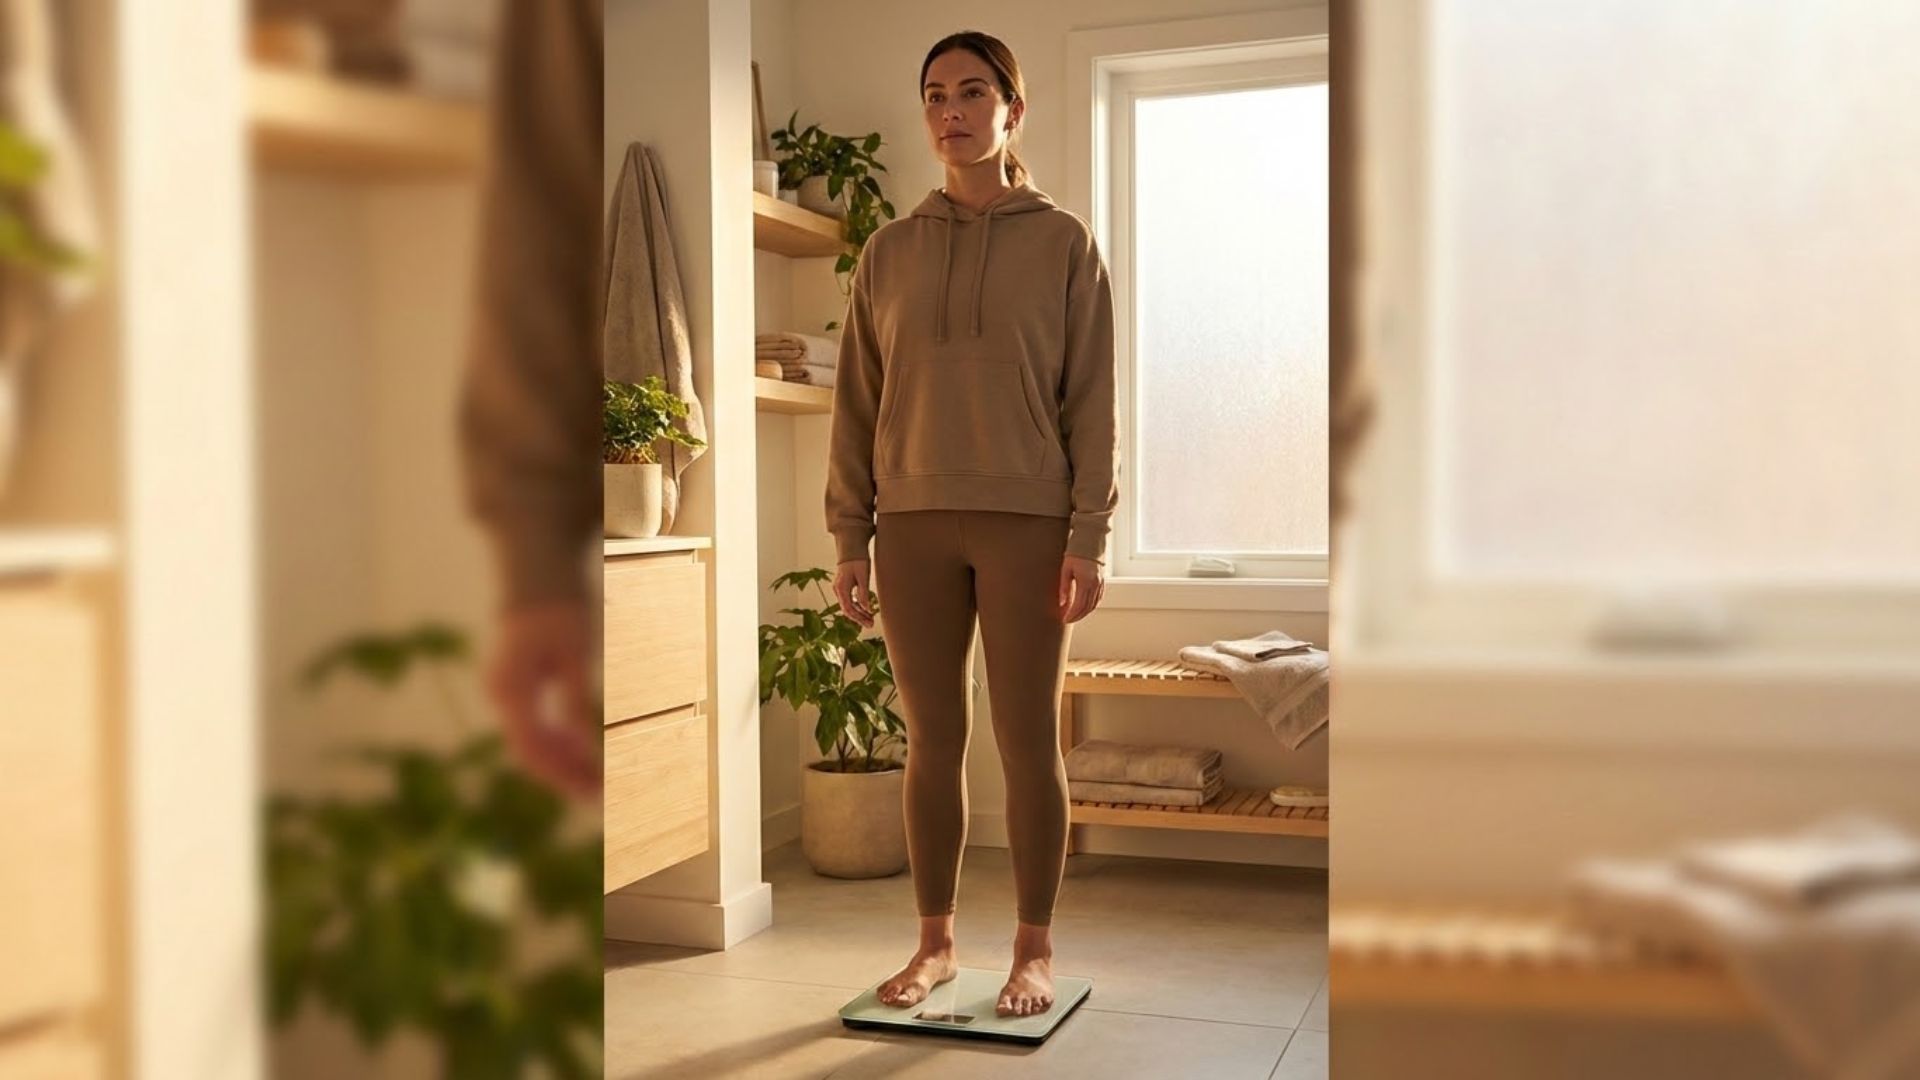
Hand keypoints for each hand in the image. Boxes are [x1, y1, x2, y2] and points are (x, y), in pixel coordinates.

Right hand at [485, 600, 599, 797]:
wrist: (537, 573)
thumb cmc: (560, 607)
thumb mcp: (576, 653)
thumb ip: (577, 699)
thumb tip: (586, 744)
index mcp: (511, 689)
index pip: (532, 748)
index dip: (563, 774)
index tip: (593, 792)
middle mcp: (500, 694)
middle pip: (529, 751)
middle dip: (563, 774)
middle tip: (600, 795)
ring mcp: (503, 691)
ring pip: (530, 740)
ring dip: (561, 760)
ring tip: (595, 777)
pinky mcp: (513, 687)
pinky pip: (531, 724)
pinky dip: (555, 739)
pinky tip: (579, 747)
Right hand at [834, 559, 876, 628]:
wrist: (852, 547)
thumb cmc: (858, 560)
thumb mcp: (863, 576)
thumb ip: (864, 592)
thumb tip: (867, 609)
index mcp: (842, 588)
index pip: (848, 609)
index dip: (859, 618)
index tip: (869, 623)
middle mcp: (838, 590)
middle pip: (847, 610)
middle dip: (859, 618)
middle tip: (871, 624)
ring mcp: (839, 588)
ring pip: (848, 606)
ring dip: (859, 613)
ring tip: (870, 618)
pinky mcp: (843, 586)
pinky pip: (848, 600)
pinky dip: (857, 606)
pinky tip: (865, 609)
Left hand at [1058, 555, 1104, 622]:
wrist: (1090, 541)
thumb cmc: (1075, 553)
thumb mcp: (1066, 569)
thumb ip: (1064, 587)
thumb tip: (1062, 604)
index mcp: (1085, 582)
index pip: (1079, 605)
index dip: (1071, 615)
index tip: (1064, 619)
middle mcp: (1095, 585)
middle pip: (1087, 607)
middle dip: (1077, 616)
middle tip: (1068, 620)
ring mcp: (1100, 584)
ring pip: (1093, 605)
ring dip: (1084, 613)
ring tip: (1074, 616)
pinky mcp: (1102, 582)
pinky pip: (1098, 599)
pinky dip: (1091, 606)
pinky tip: (1085, 608)